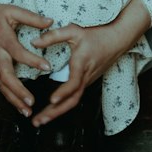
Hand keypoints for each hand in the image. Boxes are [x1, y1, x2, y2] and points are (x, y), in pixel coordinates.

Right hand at [0, 0, 52, 114]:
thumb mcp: (11, 10)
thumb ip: (31, 17)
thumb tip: (51, 21)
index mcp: (2, 38)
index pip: (18, 52)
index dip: (32, 60)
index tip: (47, 67)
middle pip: (6, 76)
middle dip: (19, 91)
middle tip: (32, 101)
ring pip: (2, 85)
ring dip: (14, 99)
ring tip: (27, 110)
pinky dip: (9, 96)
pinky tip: (19, 106)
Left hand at [30, 0, 151, 125]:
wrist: (118, 40)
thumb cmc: (97, 34)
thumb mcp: (74, 30)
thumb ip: (53, 35)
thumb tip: (34, 42)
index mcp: (82, 64)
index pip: (74, 83)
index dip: (63, 92)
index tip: (52, 100)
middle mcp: (85, 77)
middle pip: (72, 100)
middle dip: (54, 112)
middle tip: (38, 121)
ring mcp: (87, 81)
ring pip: (73, 101)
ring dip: (57, 112)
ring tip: (41, 120)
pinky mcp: (87, 82)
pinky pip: (75, 97)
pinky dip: (63, 106)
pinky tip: (52, 110)